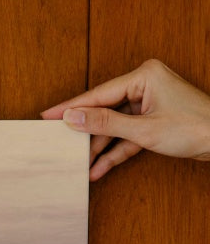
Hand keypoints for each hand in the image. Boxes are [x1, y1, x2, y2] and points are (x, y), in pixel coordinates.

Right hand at [41, 58, 209, 179]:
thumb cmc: (195, 128)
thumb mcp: (144, 130)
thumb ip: (105, 123)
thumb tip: (73, 117)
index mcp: (144, 76)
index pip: (99, 94)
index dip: (72, 107)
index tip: (47, 115)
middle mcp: (145, 85)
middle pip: (105, 110)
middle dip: (86, 132)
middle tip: (60, 143)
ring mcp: (150, 103)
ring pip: (115, 126)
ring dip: (100, 147)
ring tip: (80, 164)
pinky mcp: (154, 121)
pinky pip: (128, 135)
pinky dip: (116, 151)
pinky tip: (99, 168)